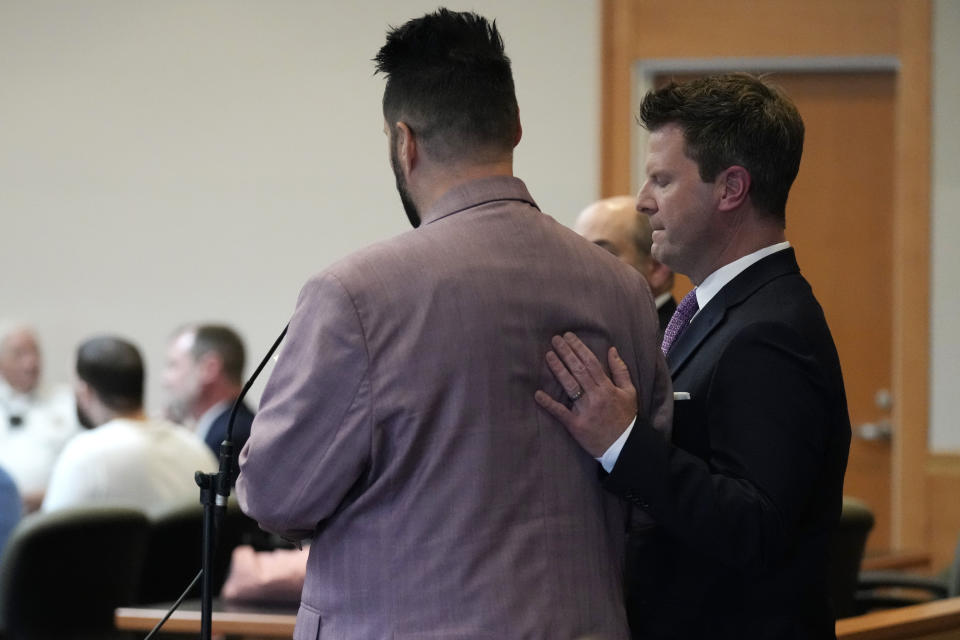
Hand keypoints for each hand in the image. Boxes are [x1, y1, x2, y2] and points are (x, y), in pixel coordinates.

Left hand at [534, 332, 637, 456]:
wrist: (624, 446)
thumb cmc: (626, 417)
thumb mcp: (629, 392)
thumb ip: (620, 370)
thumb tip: (612, 349)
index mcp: (608, 388)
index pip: (591, 363)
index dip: (579, 348)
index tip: (569, 336)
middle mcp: (596, 397)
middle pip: (578, 370)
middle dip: (566, 353)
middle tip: (555, 340)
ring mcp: (585, 411)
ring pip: (570, 386)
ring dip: (558, 369)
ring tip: (548, 355)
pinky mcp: (576, 425)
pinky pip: (561, 413)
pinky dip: (549, 403)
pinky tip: (538, 394)